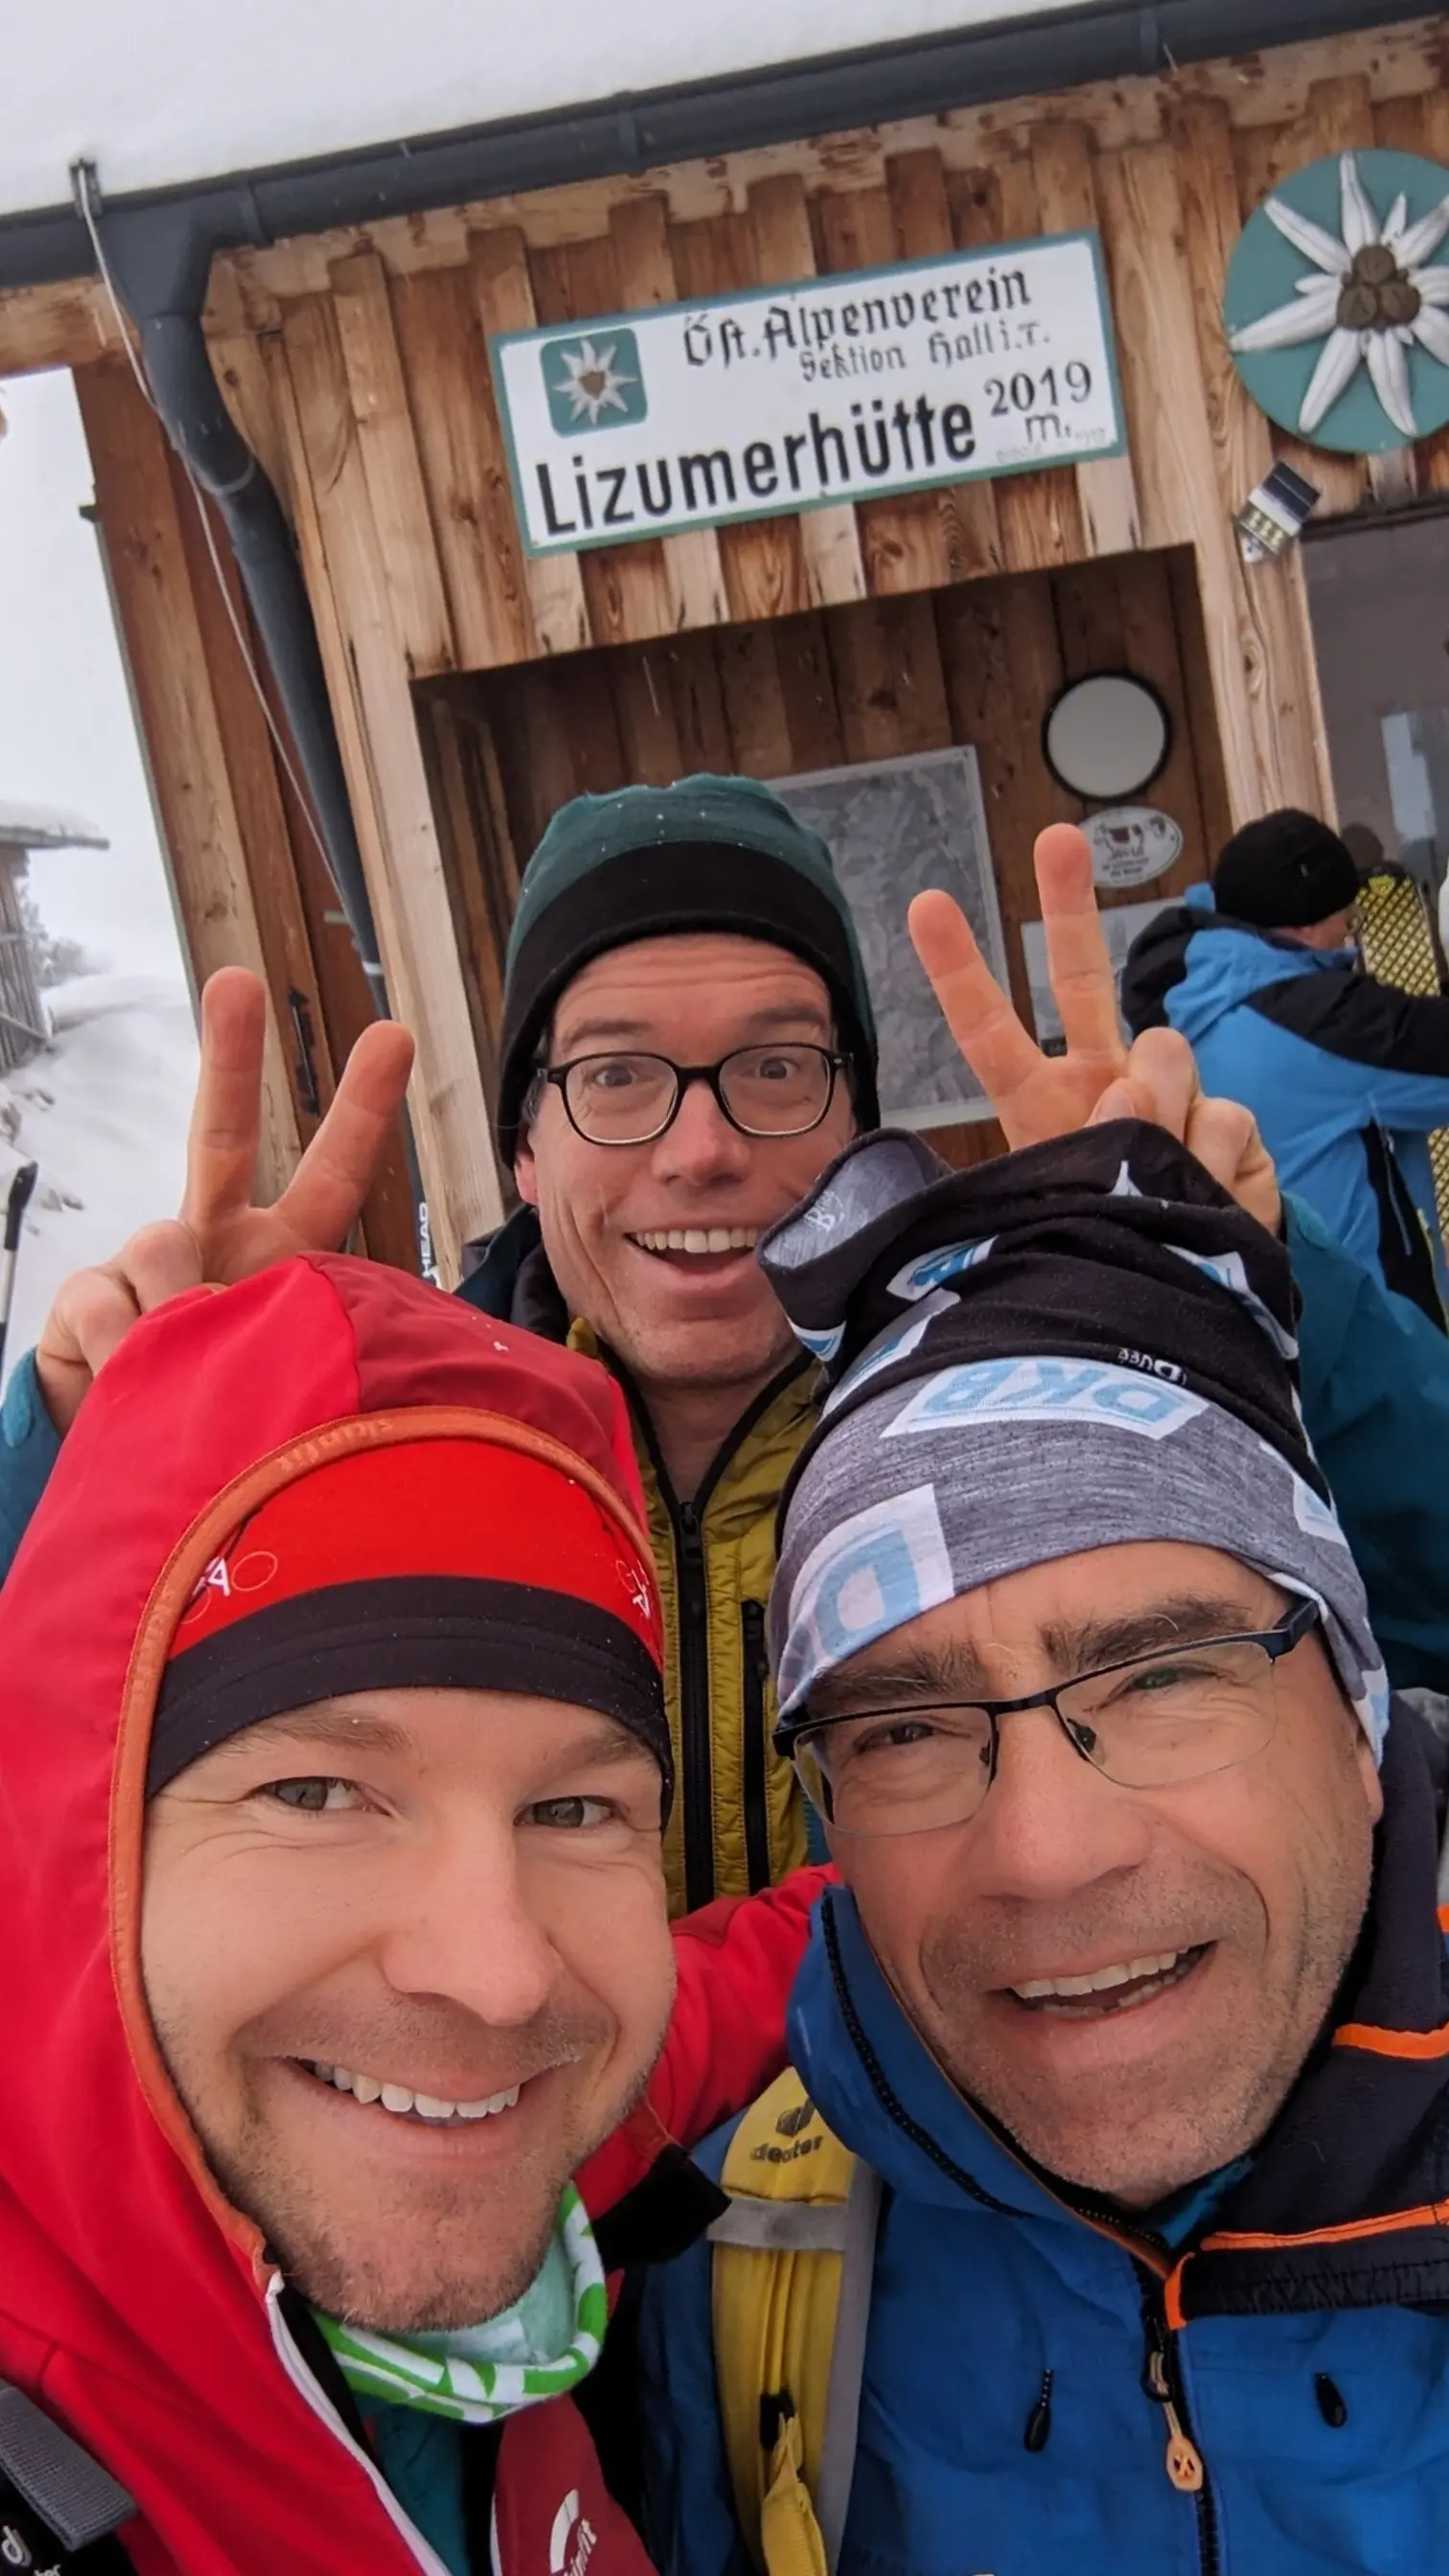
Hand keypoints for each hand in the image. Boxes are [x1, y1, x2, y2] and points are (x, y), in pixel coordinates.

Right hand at [34, 969, 415, 1430]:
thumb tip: (191, 1291)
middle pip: (219, 1138)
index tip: (393, 1034)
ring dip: (175, 1316)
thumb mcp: (280, 1385)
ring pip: (161, 1243)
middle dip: (228, 1056)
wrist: (140, 1475)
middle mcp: (218, 1246)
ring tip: (181, 1376)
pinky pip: (107, 1305)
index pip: (332, 1180)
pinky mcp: (86, 1300)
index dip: (361, 1112)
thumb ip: (269, 1332)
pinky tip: (124, 1382)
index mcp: (284, 1261)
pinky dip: (123, 1350)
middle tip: (237, 979)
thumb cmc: (233, 1424)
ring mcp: (148, 1268)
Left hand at [908, 825, 1281, 1232]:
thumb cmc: (1112, 1252)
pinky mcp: (1231, 1122)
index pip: (989, 1034)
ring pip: (1171, 1055)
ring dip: (1167, 1119)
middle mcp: (1103, 1083)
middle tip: (1059, 836)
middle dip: (1069, 904)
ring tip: (1163, 1184)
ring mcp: (1170, 1096)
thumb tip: (1131, 1094)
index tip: (926, 904)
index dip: (960, 971)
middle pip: (1082, 981)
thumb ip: (1087, 1151)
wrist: (1192, 1298)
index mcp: (1043, 1106)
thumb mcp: (1071, 1214)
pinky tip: (1208, 1198)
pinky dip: (1218, 1167)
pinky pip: (1225, 1119)